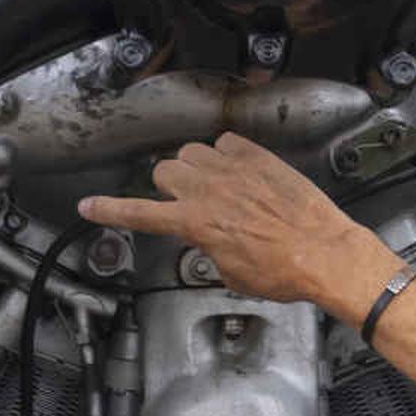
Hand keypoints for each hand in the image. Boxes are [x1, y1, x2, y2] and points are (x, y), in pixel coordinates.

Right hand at [78, 133, 396, 318]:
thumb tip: (209, 239)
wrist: (325, 253)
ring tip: (213, 184)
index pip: (140, 214)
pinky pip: (226, 141)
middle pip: (164, 170)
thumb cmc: (284, 272)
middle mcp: (209, 191)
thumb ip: (209, 248)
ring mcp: (234, 169)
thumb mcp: (232, 274)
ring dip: (194, 166)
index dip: (110, 210)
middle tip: (185, 201)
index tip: (90, 206)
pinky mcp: (259, 157)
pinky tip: (238, 170)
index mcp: (196, 224)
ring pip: (191, 151)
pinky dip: (225, 153)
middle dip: (169, 186)